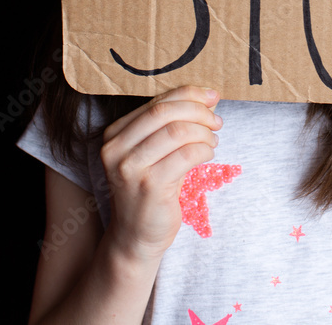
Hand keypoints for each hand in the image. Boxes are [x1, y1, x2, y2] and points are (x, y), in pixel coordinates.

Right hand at [99, 86, 222, 262]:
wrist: (136, 236)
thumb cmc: (150, 189)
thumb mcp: (153, 152)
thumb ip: (172, 124)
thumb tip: (208, 97)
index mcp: (115, 134)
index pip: (156, 102)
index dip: (189, 94)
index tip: (212, 96)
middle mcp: (116, 149)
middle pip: (165, 112)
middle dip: (198, 111)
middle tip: (216, 121)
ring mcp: (130, 168)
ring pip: (177, 132)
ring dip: (204, 133)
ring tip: (212, 141)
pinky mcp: (150, 186)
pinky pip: (186, 155)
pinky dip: (204, 151)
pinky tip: (207, 155)